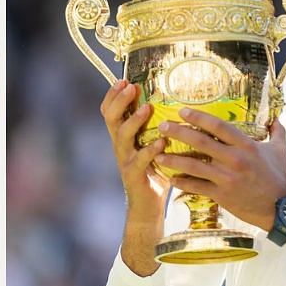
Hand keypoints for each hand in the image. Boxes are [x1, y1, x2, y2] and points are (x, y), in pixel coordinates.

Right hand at [100, 80, 169, 216]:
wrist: (148, 205)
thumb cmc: (156, 171)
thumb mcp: (153, 145)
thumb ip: (158, 127)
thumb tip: (176, 102)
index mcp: (123, 136)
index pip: (109, 111)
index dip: (112, 95)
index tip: (123, 80)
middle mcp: (120, 145)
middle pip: (110, 118)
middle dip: (119, 100)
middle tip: (130, 87)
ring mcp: (125, 160)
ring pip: (122, 136)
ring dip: (133, 120)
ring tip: (146, 108)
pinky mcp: (133, 175)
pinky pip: (139, 160)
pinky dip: (149, 150)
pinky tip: (161, 142)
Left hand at [155, 108, 285, 230]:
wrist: (282, 209)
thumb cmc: (280, 178)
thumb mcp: (281, 151)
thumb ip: (277, 132)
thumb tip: (276, 117)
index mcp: (246, 146)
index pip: (218, 126)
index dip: (199, 117)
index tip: (182, 111)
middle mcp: (234, 159)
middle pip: (201, 142)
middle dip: (178, 132)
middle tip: (162, 126)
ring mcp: (226, 178)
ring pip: (194, 166)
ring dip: (173, 160)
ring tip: (157, 155)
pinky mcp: (221, 195)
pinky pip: (197, 187)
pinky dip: (182, 183)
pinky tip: (171, 179)